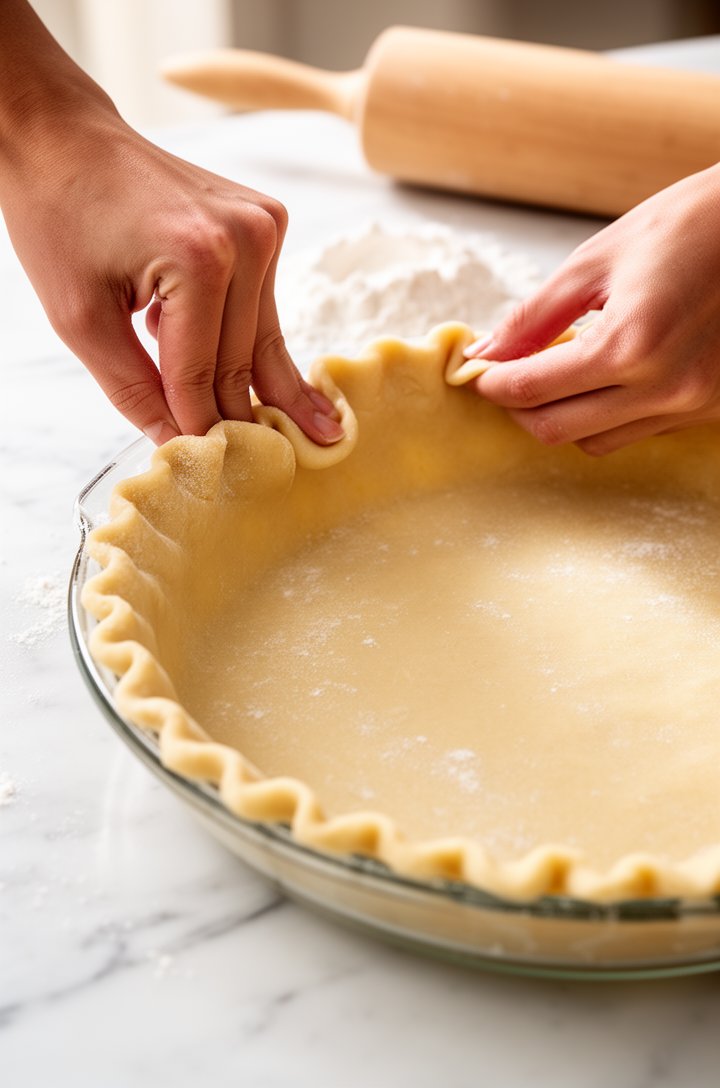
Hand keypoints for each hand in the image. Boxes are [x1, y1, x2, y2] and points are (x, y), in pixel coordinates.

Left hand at [0, 99, 342, 445]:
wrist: (63, 138)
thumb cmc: (58, 215)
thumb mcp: (80, 319)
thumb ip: (135, 389)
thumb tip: (179, 443)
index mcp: (199, 257)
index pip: (203, 373)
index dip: (201, 427)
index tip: (220, 472)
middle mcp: (246, 237)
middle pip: (245, 358)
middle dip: (245, 414)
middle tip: (286, 468)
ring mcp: (263, 224)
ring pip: (262, 335)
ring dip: (261, 382)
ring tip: (316, 432)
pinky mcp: (265, 221)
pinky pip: (260, 305)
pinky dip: (251, 340)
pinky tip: (273, 378)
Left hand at [464, 164, 719, 454]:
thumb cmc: (691, 225)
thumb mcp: (597, 261)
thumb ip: (533, 316)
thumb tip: (485, 353)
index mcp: (631, 345)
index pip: (532, 390)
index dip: (494, 384)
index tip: (479, 373)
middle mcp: (664, 388)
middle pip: (557, 429)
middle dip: (520, 407)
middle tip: (507, 378)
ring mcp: (691, 405)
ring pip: (595, 441)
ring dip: (564, 415)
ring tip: (556, 374)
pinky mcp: (709, 410)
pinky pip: (637, 432)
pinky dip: (607, 414)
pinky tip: (604, 378)